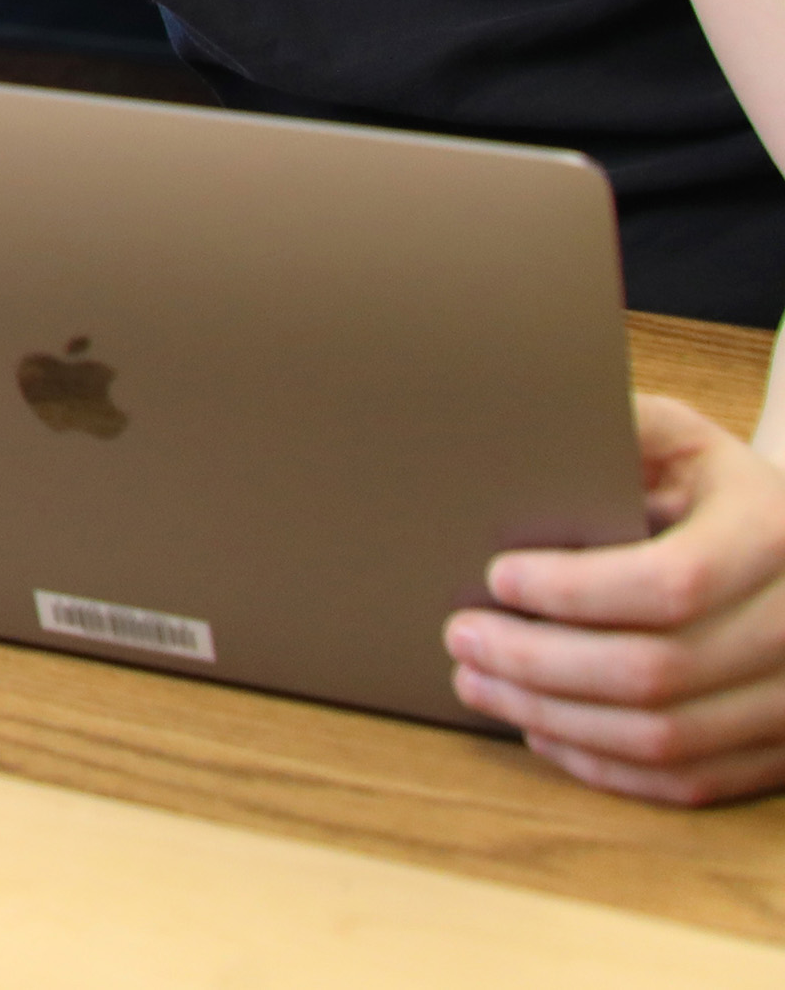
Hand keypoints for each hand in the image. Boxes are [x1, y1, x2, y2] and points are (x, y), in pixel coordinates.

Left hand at [447, 397, 784, 803]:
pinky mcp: (782, 752)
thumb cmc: (716, 492)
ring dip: (553, 718)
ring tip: (477, 682)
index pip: (674, 582)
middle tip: (460, 636)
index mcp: (772, 535)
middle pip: (656, 671)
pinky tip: (540, 730)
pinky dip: (601, 765)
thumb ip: (617, 430)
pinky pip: (687, 781)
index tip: (496, 576)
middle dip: (538, 660)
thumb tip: (520, 433)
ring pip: (665, 739)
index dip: (576, 590)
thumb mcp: (680, 440)